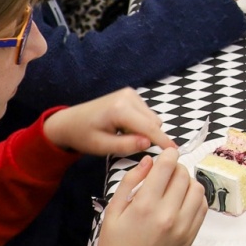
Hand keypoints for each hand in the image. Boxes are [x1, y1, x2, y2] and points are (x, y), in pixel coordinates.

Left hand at [45, 88, 174, 156]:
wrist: (69, 121)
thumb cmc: (83, 136)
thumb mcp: (101, 146)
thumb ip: (126, 145)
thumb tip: (149, 143)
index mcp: (120, 109)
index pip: (149, 127)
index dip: (163, 140)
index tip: (176, 152)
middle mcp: (128, 97)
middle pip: (153, 122)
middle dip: (148, 137)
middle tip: (129, 146)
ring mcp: (130, 94)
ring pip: (152, 118)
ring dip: (144, 131)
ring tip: (122, 136)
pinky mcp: (131, 95)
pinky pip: (146, 114)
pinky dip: (140, 124)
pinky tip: (123, 128)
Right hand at [89, 151, 206, 245]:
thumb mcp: (112, 212)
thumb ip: (130, 182)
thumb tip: (148, 160)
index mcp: (145, 206)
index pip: (167, 167)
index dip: (168, 155)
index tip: (167, 153)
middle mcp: (167, 215)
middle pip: (183, 175)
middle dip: (175, 168)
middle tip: (166, 172)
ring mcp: (182, 227)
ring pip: (197, 189)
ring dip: (187, 182)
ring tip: (175, 187)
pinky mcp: (191, 238)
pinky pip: (202, 208)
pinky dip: (196, 198)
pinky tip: (183, 201)